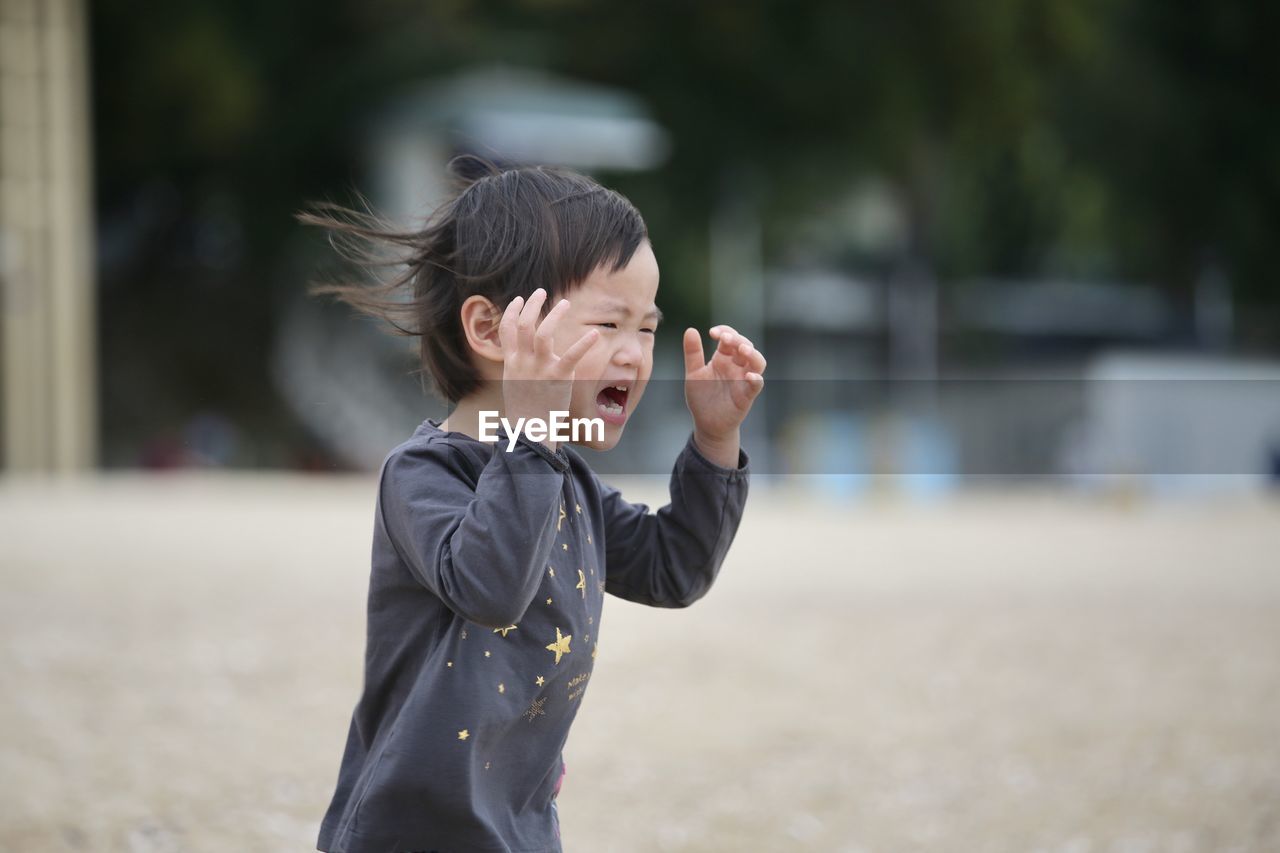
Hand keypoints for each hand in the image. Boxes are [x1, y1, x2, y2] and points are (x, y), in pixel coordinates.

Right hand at [499, 288, 598, 450]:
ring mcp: (540, 368)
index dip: (512, 311)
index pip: (507, 329)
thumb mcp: (513, 384)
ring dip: (555, 314)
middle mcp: (523, 361)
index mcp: (511, 362)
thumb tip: (522, 356)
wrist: (530, 432)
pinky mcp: (559, 377)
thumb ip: (518, 367)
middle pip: (524, 324)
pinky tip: (595, 333)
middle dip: (532, 304)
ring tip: (565, 303)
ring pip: (543, 332)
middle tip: (541, 291)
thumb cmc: (525, 411)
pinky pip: (573, 355)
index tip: (519, 299)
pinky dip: (584, 343)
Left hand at [683, 325, 765, 464]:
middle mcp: (736, 366)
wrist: (706, 423)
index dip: (724, 331)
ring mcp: (743, 379)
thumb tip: (690, 329)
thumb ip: (693, 353)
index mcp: (723, 358)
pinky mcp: (747, 395)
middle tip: (725, 339)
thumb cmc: (702, 397)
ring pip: (757, 362)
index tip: (712, 332)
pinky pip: (756, 385)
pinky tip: (750, 375)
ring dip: (752, 354)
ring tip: (742, 350)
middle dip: (737, 339)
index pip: (729, 337)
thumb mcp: (693, 373)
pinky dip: (756, 379)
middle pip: (745, 346)